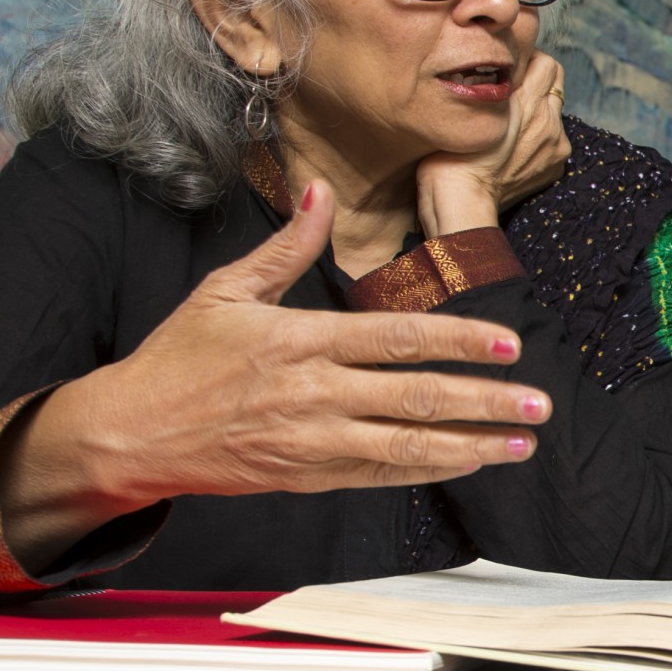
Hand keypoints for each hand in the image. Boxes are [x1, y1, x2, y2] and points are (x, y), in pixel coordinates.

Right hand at [0, 182, 549, 564]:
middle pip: (416, 397)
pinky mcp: (307, 477)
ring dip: (471, 445)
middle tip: (540, 404)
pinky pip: (380, 475)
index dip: (459, 340)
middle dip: (486, 401)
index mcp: (300, 340)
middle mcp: (313, 393)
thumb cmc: (180, 357)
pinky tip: (468, 462)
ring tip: (521, 444)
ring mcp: (312, 441)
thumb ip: (287, 246)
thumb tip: (319, 192)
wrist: (131, 433)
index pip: (398, 338)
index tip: (509, 343)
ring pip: (407, 446)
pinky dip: (427, 470)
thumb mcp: (227, 290)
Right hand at [416, 50, 570, 234]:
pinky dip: (539, 141)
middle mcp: (550, 122)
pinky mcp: (554, 167)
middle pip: (555, 86)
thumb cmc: (453, 151)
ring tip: (509, 126)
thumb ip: (496, 82)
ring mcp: (556, 147)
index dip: (529, 62)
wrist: (461, 200)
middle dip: (536, 85)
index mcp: (530, 102)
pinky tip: (515, 150)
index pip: (548, 63)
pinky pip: (553, 142)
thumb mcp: (470, 104)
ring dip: (537, 114)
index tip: (510, 70)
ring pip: (554, 115)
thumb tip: (505, 65)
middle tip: (509, 95)